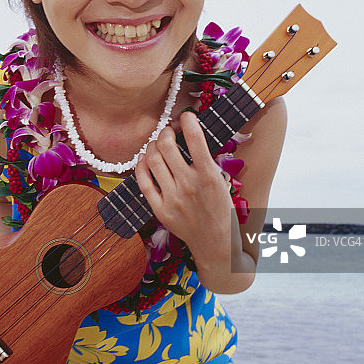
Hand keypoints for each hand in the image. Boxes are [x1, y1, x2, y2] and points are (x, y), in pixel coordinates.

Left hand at [136, 111, 232, 256]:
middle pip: (166, 145)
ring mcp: (172, 198)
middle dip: (166, 131)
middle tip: (169, 131)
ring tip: (157, 145)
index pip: (195, 138)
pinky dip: (141, 166)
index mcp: (209, 176)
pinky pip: (143, 182)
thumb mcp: (222, 183)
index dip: (188, 120)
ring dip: (152, 146)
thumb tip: (190, 134)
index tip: (187, 117)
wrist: (216, 246)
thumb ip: (206, 162)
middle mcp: (189, 185)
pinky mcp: (160, 209)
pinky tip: (145, 160)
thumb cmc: (222, 212)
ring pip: (152, 159)